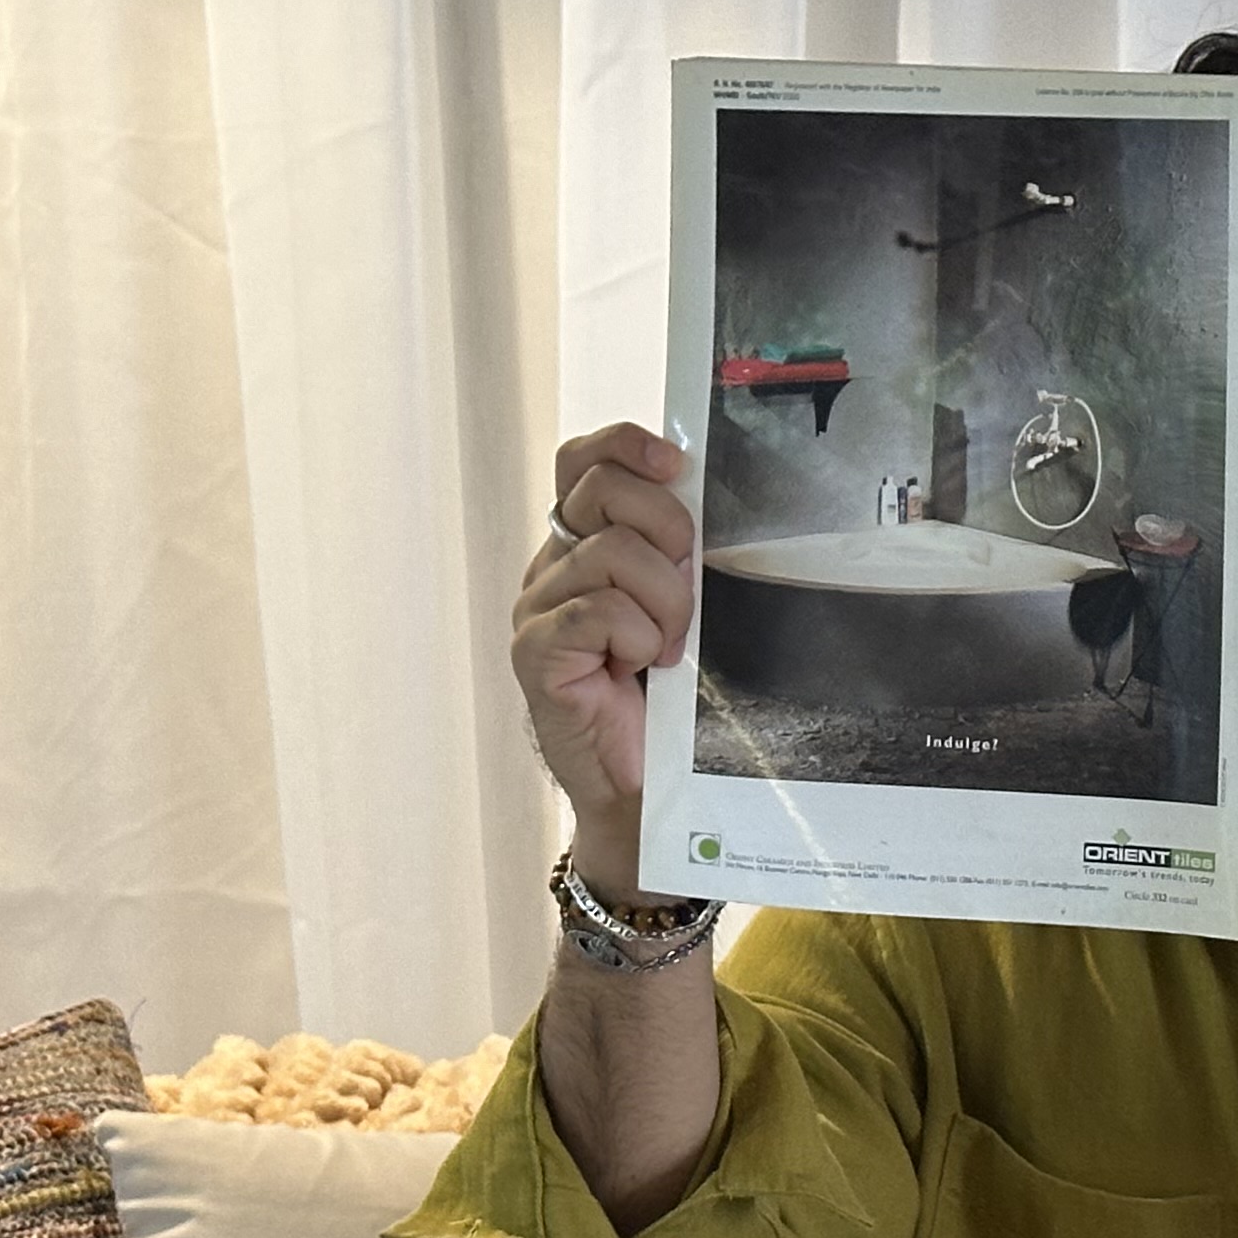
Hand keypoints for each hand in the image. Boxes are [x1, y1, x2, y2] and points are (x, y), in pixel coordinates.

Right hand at [515, 423, 695, 897]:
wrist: (645, 791)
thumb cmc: (668, 703)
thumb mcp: (681, 610)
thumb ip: (676, 554)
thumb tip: (703, 499)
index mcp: (582, 544)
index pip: (582, 459)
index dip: (626, 446)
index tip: (675, 465)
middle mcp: (551, 567)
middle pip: (602, 489)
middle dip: (667, 529)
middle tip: (687, 591)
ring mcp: (536, 608)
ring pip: (612, 552)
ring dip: (664, 600)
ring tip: (669, 648)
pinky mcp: (535, 652)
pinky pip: (598, 609)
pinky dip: (638, 635)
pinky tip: (644, 667)